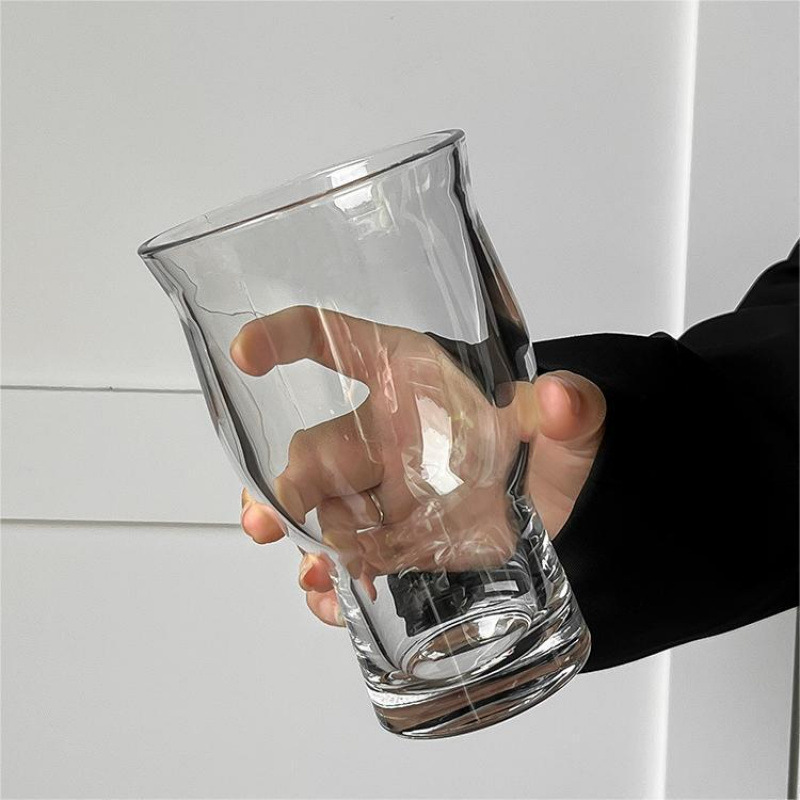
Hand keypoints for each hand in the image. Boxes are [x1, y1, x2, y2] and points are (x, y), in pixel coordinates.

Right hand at [234, 307, 605, 625]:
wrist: (561, 512)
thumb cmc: (553, 451)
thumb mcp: (568, 428)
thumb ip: (569, 411)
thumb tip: (566, 399)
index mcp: (408, 380)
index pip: (337, 343)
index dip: (289, 338)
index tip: (246, 354)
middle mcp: (381, 434)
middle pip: (317, 449)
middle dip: (290, 484)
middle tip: (274, 518)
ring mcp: (379, 492)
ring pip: (322, 510)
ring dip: (305, 539)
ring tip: (310, 570)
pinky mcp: (390, 542)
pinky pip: (346, 558)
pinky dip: (333, 581)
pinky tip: (331, 597)